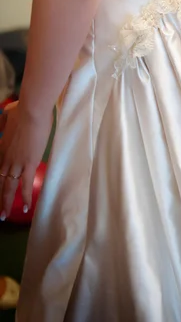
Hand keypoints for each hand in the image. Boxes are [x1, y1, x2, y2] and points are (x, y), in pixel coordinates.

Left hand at [0, 102, 51, 219]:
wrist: (32, 111)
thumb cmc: (22, 109)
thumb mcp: (6, 114)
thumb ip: (3, 123)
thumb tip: (3, 124)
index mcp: (0, 148)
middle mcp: (4, 159)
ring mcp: (16, 163)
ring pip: (8, 188)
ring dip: (5, 203)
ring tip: (3, 216)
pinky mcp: (29, 164)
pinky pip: (25, 184)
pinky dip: (26, 197)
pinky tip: (27, 208)